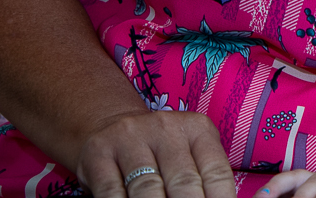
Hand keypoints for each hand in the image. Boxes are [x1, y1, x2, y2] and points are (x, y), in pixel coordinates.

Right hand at [75, 111, 235, 197]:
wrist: (109, 125)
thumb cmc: (160, 150)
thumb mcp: (190, 153)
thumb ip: (205, 177)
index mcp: (197, 129)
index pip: (216, 171)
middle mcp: (166, 128)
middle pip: (183, 181)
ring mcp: (131, 137)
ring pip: (147, 188)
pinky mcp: (99, 152)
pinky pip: (112, 190)